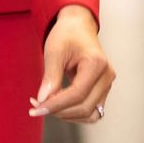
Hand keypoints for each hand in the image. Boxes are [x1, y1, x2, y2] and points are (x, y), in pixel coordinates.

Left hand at [30, 5, 114, 123]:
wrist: (78, 27)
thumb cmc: (67, 34)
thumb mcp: (54, 51)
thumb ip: (51, 77)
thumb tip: (43, 100)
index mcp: (97, 63)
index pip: (77, 94)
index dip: (55, 105)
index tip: (37, 108)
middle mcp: (106, 76)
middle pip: (84, 107)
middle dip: (59, 111)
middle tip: (37, 105)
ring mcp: (106, 84)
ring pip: (90, 114)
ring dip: (67, 115)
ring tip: (48, 105)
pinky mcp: (102, 90)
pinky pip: (91, 111)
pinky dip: (74, 113)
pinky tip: (59, 105)